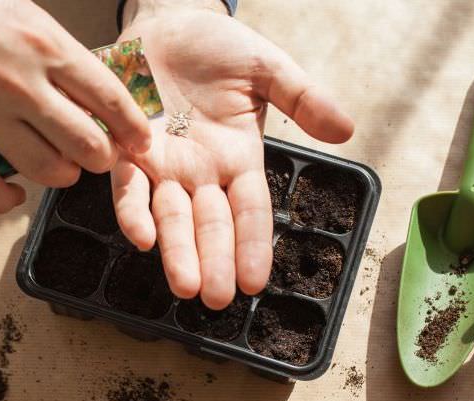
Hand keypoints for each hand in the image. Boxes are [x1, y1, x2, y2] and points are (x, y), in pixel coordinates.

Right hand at [0, 0, 150, 212]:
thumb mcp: (19, 10)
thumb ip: (54, 51)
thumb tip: (87, 85)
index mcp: (44, 45)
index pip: (110, 98)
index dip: (132, 128)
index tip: (139, 141)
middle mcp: (20, 84)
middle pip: (87, 144)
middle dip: (100, 157)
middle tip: (96, 155)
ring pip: (46, 170)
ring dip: (60, 175)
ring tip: (58, 167)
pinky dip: (5, 200)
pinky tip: (13, 193)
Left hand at [114, 1, 353, 308]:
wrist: (168, 20)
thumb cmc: (219, 46)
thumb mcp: (268, 68)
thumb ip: (303, 98)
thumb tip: (346, 131)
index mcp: (239, 159)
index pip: (250, 212)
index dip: (253, 246)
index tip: (255, 282)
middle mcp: (201, 172)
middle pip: (210, 225)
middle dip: (213, 262)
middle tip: (216, 300)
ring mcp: (163, 165)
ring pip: (170, 216)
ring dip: (176, 251)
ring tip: (185, 285)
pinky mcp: (127, 149)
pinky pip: (128, 186)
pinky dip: (132, 210)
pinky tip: (140, 236)